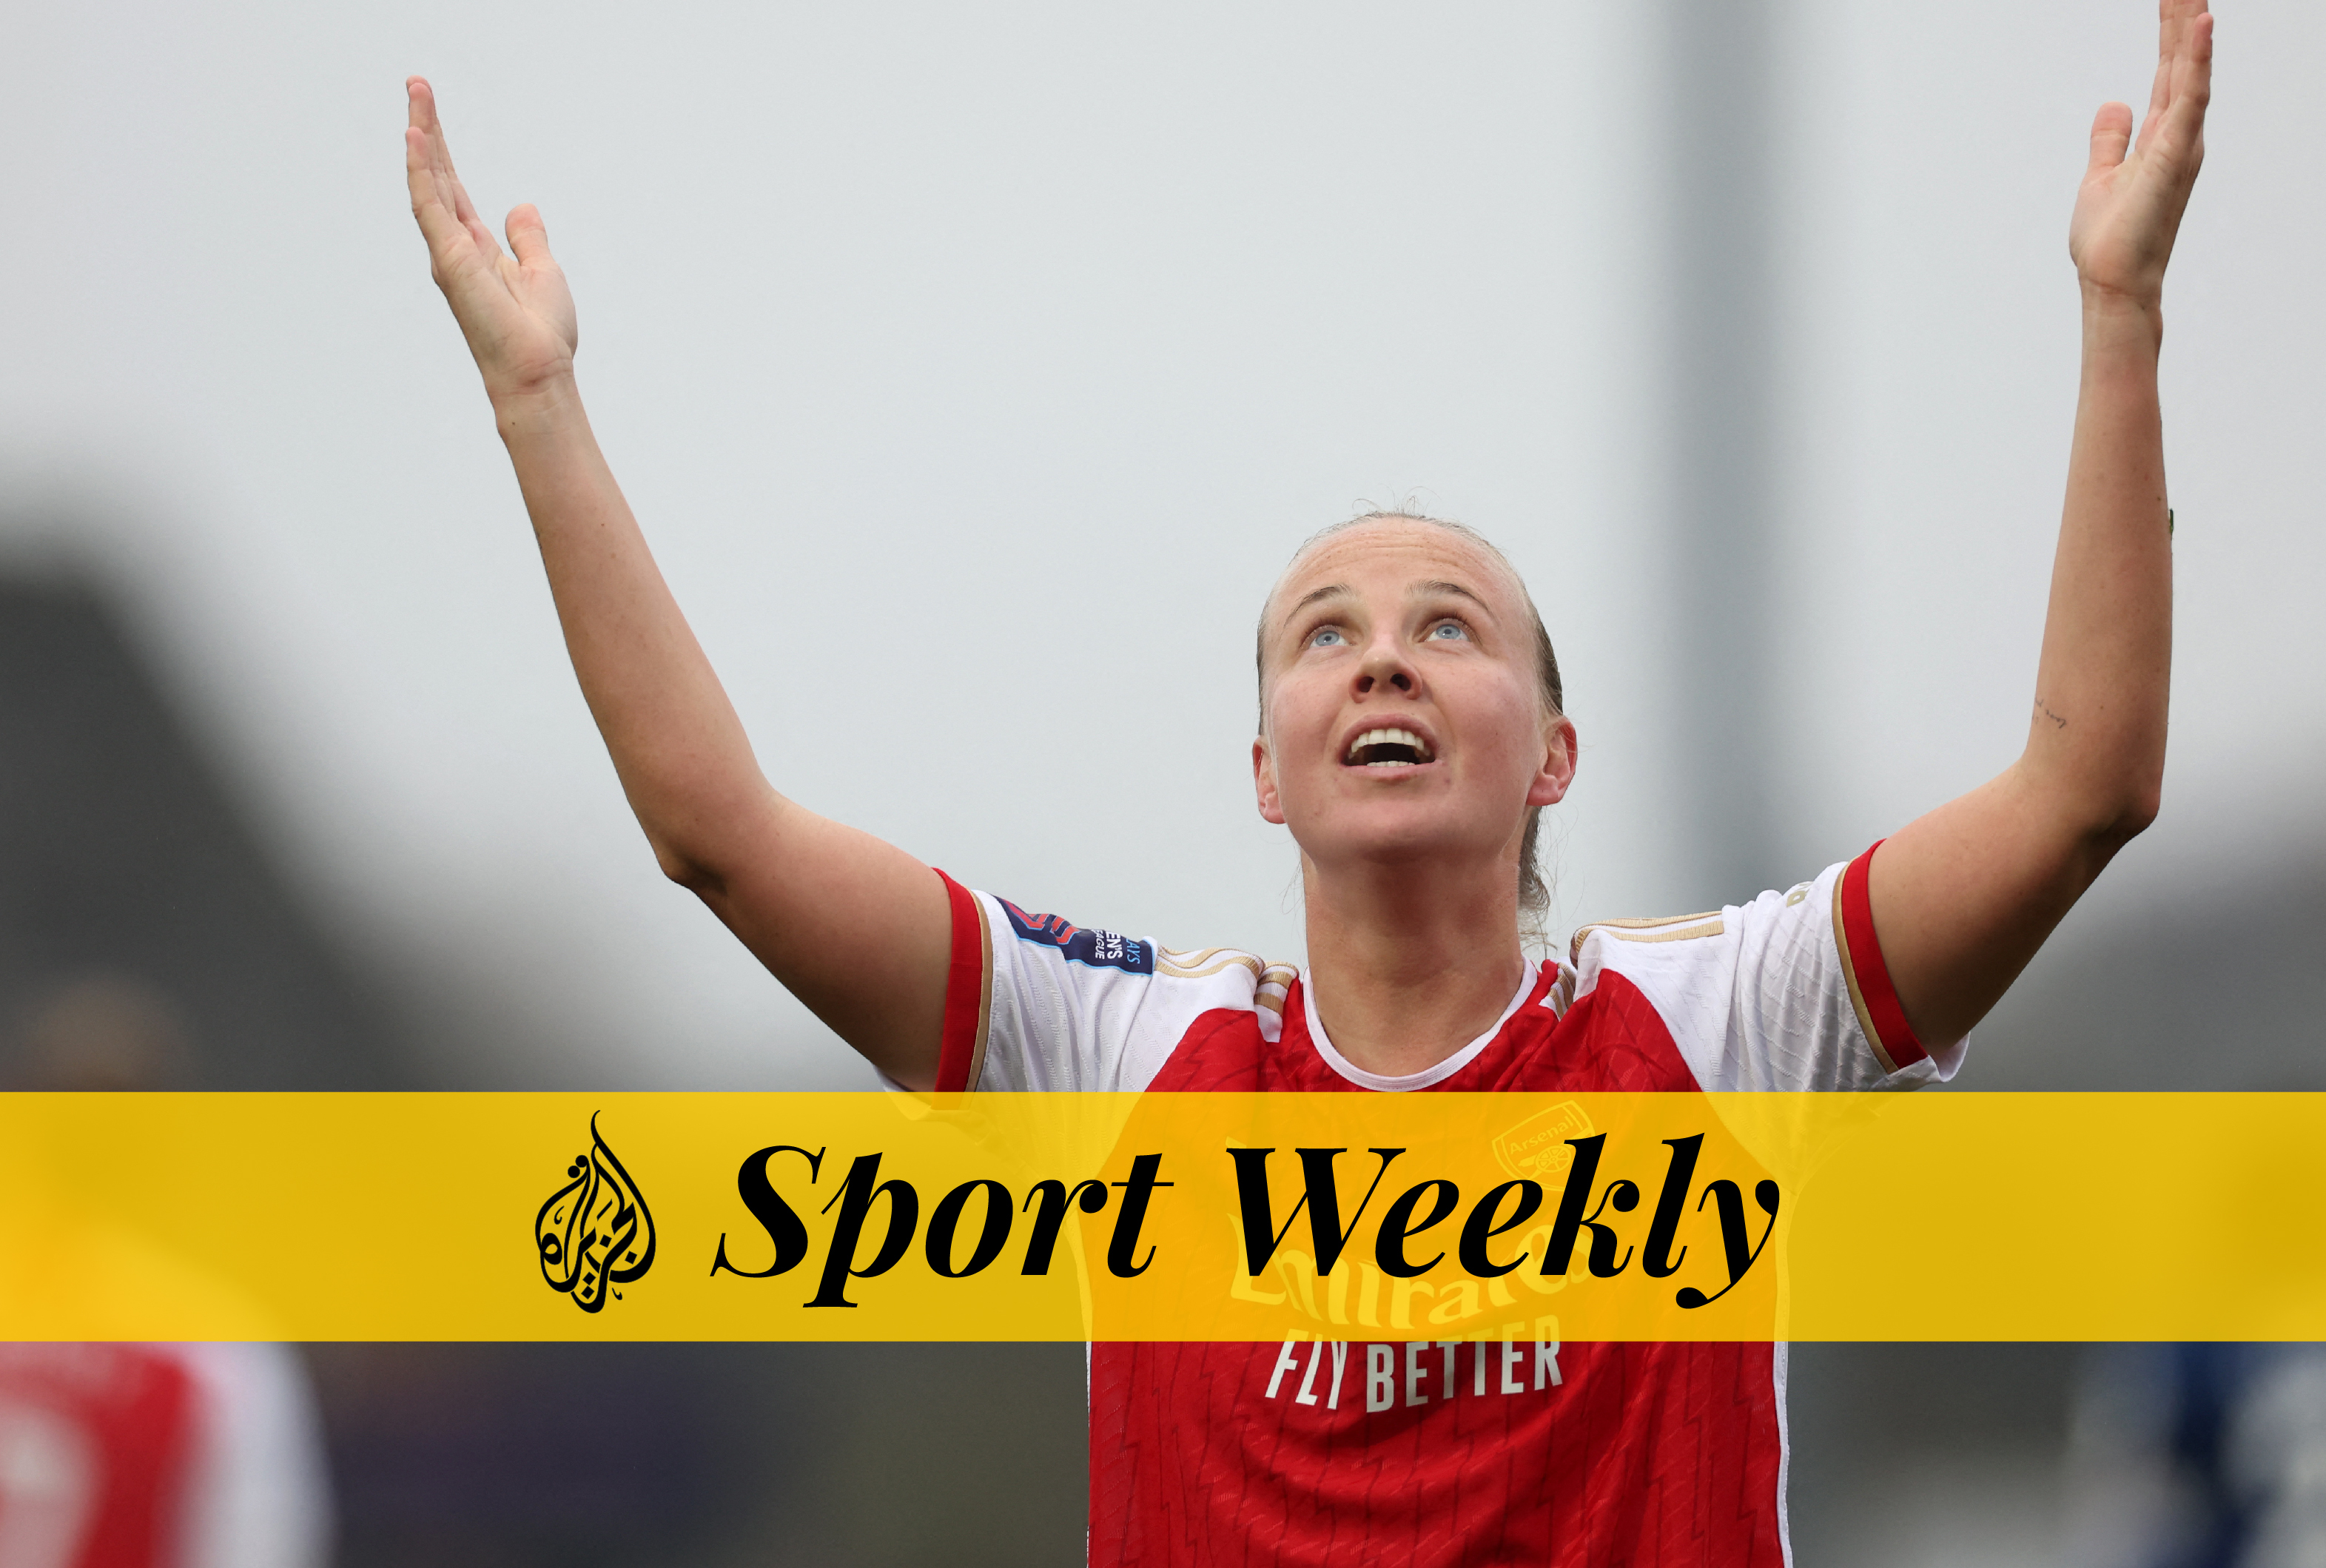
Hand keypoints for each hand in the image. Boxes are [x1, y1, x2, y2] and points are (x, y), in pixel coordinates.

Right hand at [405, 77, 578, 401]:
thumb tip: (521, 207)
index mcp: (476, 248)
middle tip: (416, 84)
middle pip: (436, 176)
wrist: (538, 373)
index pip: (452, 187)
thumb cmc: (540, 335)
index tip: (429, 110)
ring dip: (421, 138)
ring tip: (416, 96)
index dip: (440, 149)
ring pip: (429, 183)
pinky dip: (421, 172)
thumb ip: (528, 238)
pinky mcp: (451, 259)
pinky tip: (416, 138)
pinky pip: (431, 207)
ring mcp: (450, 252)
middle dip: (426, 130)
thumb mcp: (543, 272)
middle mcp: (455, 247)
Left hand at [2068, 2, 2212, 310]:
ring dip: (2193, 26)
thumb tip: (2115, 103)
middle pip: (2183, 61)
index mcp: (2163, 135)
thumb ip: (2111, 139)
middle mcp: (2180, 134)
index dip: (2173, 30)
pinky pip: (2189, 99)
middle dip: (2185, 16)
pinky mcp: (2174, 156)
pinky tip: (2201, 25)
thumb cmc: (2111, 239)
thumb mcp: (2101, 176)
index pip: (2170, 69)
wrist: (2112, 283)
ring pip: (2191, 69)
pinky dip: (2196, 61)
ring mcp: (2181, 143)